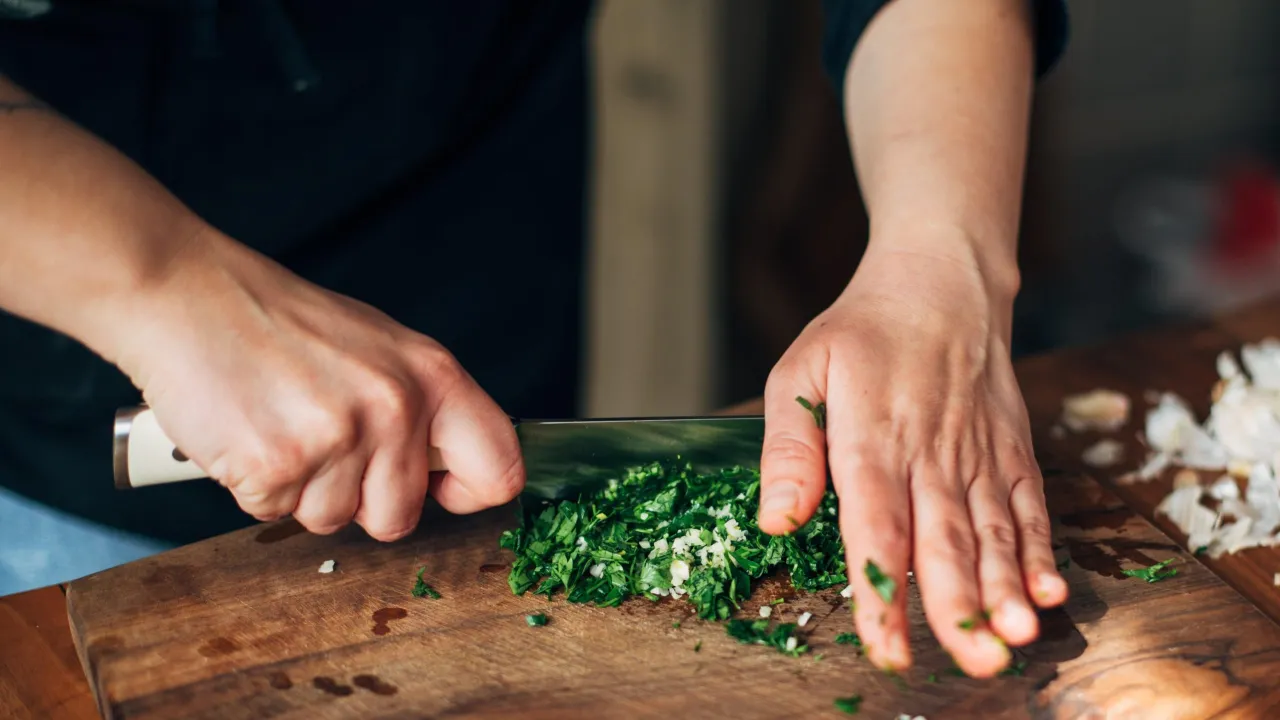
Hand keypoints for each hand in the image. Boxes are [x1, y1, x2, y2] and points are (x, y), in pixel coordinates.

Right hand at [104, 230, 522, 539]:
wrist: (186, 295)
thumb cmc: (281, 323)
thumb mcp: (380, 347)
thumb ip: (423, 406)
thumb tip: (455, 469)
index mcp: (432, 375)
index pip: (500, 469)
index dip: (469, 494)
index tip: (439, 489)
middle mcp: (395, 408)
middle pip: (401, 517)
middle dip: (361, 499)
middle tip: (324, 444)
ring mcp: (336, 438)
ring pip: (334, 522)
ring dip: (303, 490)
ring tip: (281, 425)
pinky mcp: (277, 466)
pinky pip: (276, 515)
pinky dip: (257, 487)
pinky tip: (248, 432)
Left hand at [757, 243, 1066, 677]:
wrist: (941, 282)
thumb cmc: (861, 333)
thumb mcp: (800, 373)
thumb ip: (789, 449)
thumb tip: (777, 521)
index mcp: (871, 439)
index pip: (876, 528)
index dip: (882, 593)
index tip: (886, 647)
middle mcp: (931, 453)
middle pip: (944, 540)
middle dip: (959, 607)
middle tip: (976, 661)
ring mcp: (978, 453)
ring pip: (992, 530)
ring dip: (1005, 588)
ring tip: (1014, 637)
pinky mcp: (1010, 450)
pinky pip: (1028, 505)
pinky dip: (1037, 550)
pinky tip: (1046, 593)